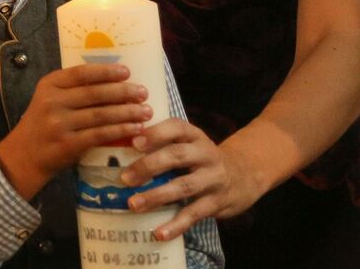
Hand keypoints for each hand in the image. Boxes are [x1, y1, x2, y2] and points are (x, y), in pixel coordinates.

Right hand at [0, 63, 151, 200]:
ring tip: (146, 111)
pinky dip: (120, 131)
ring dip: (127, 112)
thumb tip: (113, 82)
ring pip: (100, 115)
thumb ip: (72, 90)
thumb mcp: (49, 99)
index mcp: (49, 84)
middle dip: (122, 92)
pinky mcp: (68, 144)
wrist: (24, 155)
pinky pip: (100, 135)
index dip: (106, 71)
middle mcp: (52, 101)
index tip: (127, 71)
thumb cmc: (43, 124)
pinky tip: (135, 129)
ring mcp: (59, 123)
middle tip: (143, 92)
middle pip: (94, 93)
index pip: (81, 73)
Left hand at [120, 119, 256, 239]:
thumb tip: (116, 146)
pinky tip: (159, 233)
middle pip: (177, 156)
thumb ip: (162, 141)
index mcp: (194, 135)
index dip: (155, 133)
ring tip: (133, 204)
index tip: (134, 142)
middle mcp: (206, 154)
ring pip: (184, 186)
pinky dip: (176, 224)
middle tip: (124, 178)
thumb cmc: (200, 158)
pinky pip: (194, 213)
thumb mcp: (187, 142)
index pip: (176, 127)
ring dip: (157, 196)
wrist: (243, 176)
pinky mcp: (217, 202)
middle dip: (149, 166)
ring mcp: (213, 179)